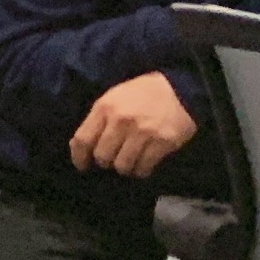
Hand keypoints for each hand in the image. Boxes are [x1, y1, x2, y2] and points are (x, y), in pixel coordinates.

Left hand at [69, 72, 194, 177]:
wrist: (181, 89)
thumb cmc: (143, 93)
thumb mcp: (114, 97)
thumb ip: (99, 119)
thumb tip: (83, 145)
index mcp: (105, 107)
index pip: (82, 139)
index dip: (79, 157)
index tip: (82, 166)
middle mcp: (121, 120)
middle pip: (102, 156)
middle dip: (105, 162)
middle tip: (112, 160)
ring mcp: (142, 132)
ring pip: (122, 165)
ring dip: (125, 168)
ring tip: (129, 162)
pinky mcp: (162, 142)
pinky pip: (144, 167)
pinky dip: (142, 170)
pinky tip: (143, 165)